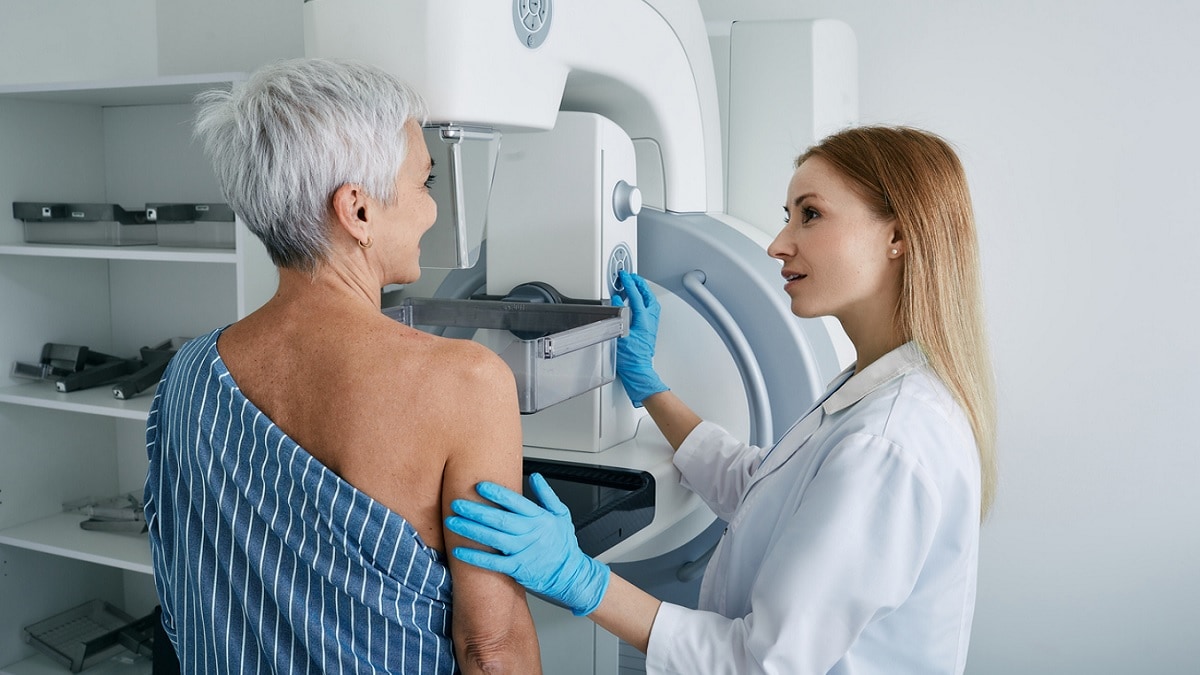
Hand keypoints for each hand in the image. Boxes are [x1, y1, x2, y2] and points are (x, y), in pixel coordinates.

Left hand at [446, 474, 609, 615]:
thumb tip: (536, 477)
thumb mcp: (562, 515)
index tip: (479, 486)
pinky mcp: (517, 569)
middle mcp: (530, 534)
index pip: (515, 502)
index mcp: (539, 518)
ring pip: (493, 539)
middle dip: (475, 510)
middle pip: (499, 519)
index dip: (497, 494)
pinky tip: (459, 551)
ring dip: (470, 530)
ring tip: (452, 522)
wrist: (570, 575)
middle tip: (456, 503)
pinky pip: (493, 563)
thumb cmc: (564, 545)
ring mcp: (523, 552)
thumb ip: (547, 495)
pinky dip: (475, 557)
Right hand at [610, 270, 668, 406]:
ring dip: (643, 292)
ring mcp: (651, 325)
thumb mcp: (620, 334)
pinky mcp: (649, 330)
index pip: (636, 296)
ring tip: (636, 285)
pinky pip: (650, 309)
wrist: (638, 371)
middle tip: (632, 277)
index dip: (629, 284)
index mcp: (644, 320)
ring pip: (651, 302)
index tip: (625, 276)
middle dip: (640, 284)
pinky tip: (638, 302)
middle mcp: (650, 321)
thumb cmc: (630, 358)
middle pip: (648, 296)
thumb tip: (618, 302)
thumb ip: (619, 315)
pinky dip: (644, 301)